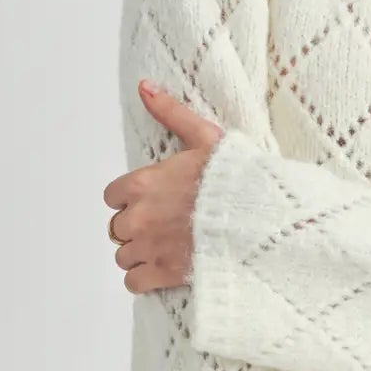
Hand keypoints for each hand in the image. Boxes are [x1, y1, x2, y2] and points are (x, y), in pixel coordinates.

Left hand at [103, 81, 223, 291]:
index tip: (151, 200)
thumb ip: (170, 113)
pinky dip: (143, 279)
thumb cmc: (236, 179)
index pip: (112, 196)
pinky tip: (161, 271)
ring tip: (166, 248)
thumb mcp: (205, 137)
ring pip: (124, 255)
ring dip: (140, 253)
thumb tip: (144, 87)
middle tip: (163, 225)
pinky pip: (133, 283)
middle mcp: (139, 216)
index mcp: (143, 183)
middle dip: (137, 227)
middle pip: (118, 227)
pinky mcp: (162, 274)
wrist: (259, 219)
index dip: (131, 198)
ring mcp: (149, 248)